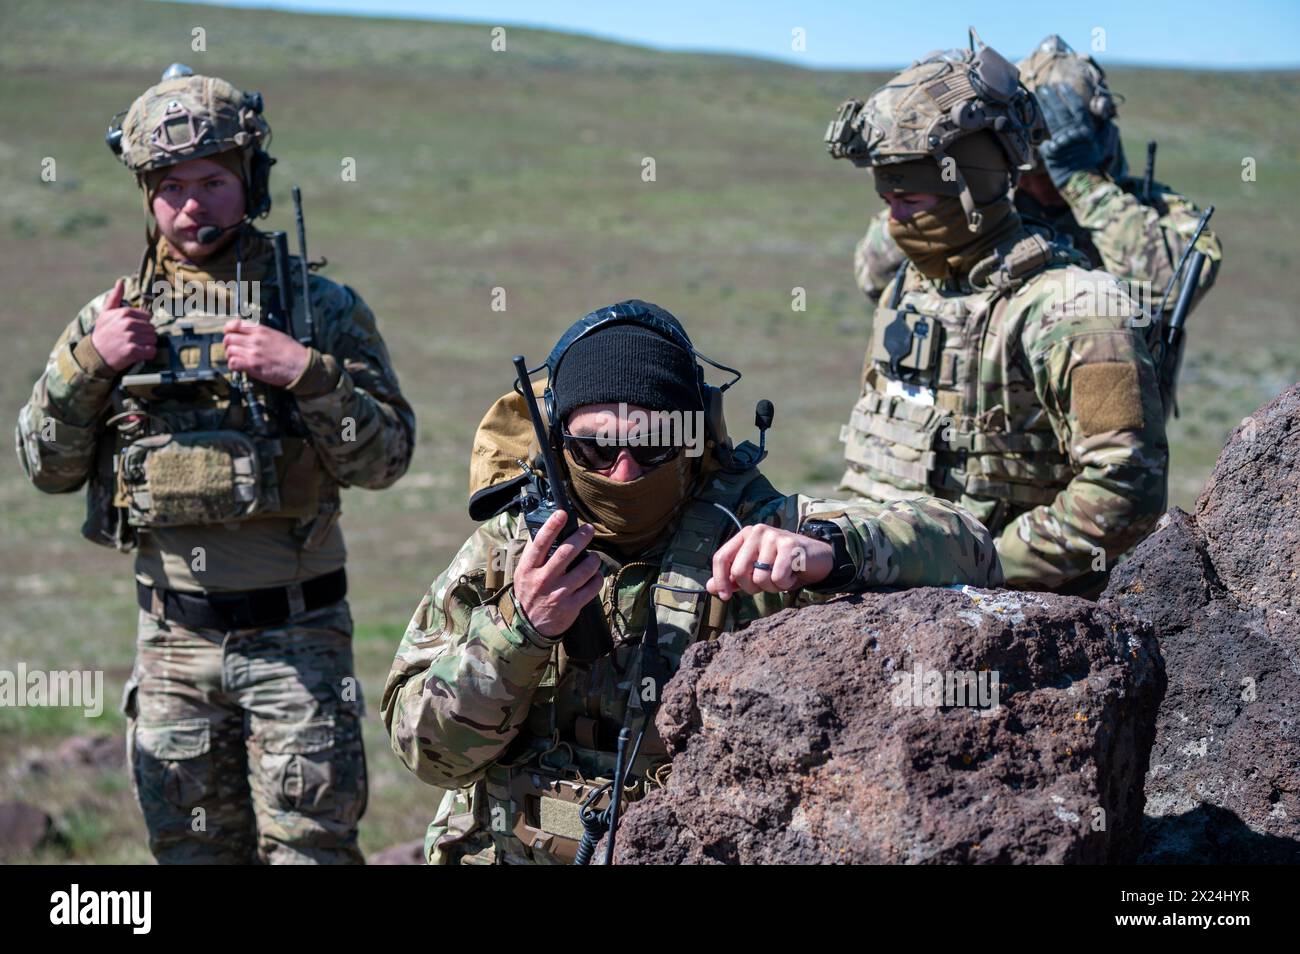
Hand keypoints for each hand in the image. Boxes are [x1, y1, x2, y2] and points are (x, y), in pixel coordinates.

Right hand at [91, 279, 156, 371]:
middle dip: (145, 335)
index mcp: (125, 313)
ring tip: (134, 346)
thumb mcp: (106, 313)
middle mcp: (128, 323)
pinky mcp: (133, 351)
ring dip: (147, 344)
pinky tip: (138, 354)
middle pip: (152, 329)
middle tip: (132, 340)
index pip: (148, 317)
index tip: (132, 330)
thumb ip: (115, 297)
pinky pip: (151, 351)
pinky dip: (148, 354)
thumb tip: (120, 282)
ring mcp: (131, 337)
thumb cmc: (102, 333)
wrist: (94, 354)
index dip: (142, 324)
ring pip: (153, 339)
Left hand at [223, 319, 309, 386]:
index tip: (229, 333)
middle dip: (228, 345)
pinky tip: (239, 367)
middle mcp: (254, 340)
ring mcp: (252, 352)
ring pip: (229, 351)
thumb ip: (261, 333)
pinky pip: (233, 363)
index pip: (235, 324)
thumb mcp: (277, 335)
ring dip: (231, 356)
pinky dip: (233, 365)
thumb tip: (249, 334)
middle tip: (233, 350)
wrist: (301, 366)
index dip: (228, 329)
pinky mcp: (252, 366)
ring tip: (237, 359)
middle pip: (228, 338)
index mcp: (261, 330)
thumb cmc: (293, 352)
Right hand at [513, 510, 603, 638]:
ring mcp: (558, 593)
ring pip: (584, 569)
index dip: (552, 526)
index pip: (541, 543)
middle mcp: (543, 579)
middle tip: (589, 529)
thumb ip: (534, 553)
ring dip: (593, 559)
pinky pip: (592, 588)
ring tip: (594, 557)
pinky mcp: (571, 606)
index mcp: (529, 568)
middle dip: (581, 537)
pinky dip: (597, 578)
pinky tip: (595, 576)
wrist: (528, 626)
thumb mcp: (524, 572)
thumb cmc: (528, 593)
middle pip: (566, 552)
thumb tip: (546, 528)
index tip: (563, 514)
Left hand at [707, 525, 832, 600]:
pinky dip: (785, 583)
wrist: (816, 559)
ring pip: (759, 578)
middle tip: (766, 584)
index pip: (721, 557)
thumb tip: (710, 587)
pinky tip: (792, 575)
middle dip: (751, 587)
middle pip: (738, 571)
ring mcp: (774, 536)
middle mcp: (757, 532)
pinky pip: (777, 577)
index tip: (725, 596)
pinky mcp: (790, 545)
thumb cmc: (781, 565)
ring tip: (781, 577)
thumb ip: (732, 578)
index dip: (720, 580)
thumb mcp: (754, 571)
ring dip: (771, 587)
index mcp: (744, 535)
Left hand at [1034, 83, 1105, 186]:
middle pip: (1061, 110)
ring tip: (1037, 96)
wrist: (1084, 184)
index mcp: (1086, 130)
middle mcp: (1075, 133)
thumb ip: (1081, 132)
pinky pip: (1043, 143)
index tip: (1061, 86)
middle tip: (1043, 88)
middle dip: (1051, 97)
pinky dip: (1039, 138)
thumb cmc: (1087, 167)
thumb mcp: (1090, 146)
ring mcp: (1064, 142)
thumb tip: (1074, 123)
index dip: (1068, 95)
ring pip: (1052, 120)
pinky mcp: (1053, 153)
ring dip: (1044, 107)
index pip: (1076, 107)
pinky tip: (1030, 125)